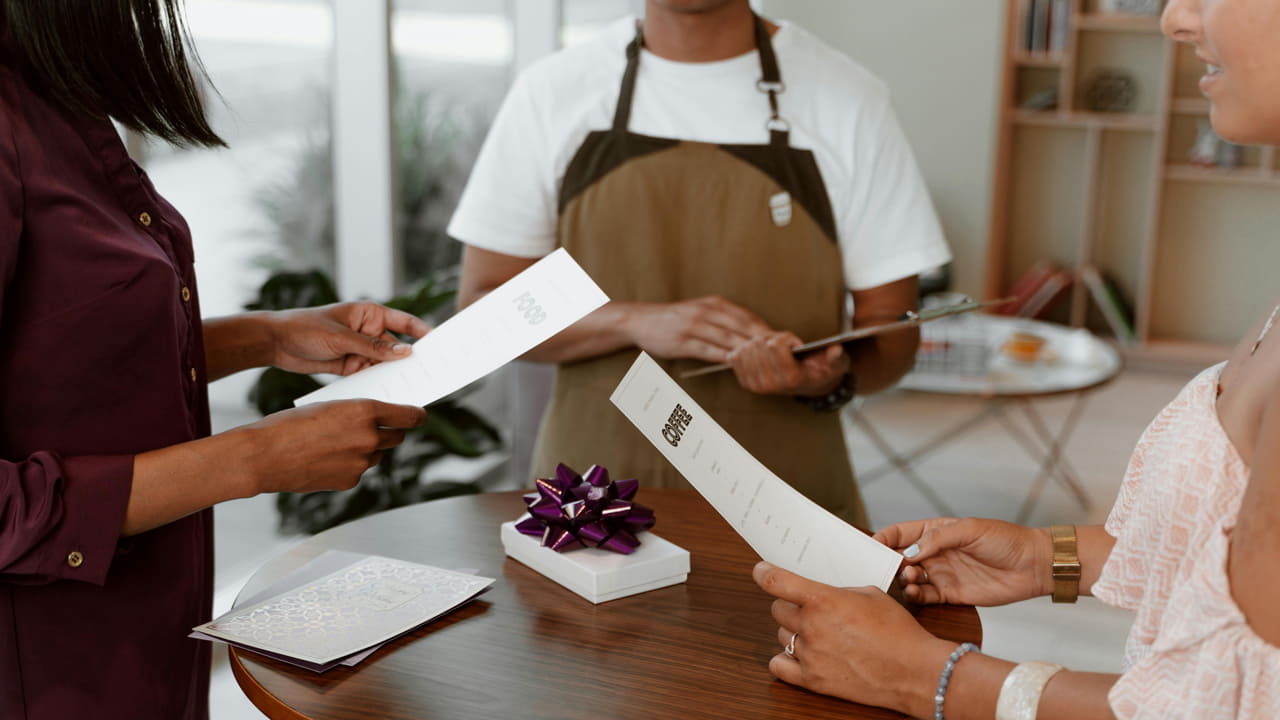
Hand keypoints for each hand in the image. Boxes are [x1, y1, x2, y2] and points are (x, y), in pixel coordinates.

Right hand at [242, 400, 426, 494]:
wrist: (264, 455)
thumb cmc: (290, 425)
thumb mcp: (329, 407)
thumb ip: (356, 413)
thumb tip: (375, 418)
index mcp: (364, 411)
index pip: (408, 416)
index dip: (416, 416)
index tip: (419, 416)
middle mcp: (369, 437)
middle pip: (396, 437)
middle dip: (390, 432)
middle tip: (378, 428)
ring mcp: (361, 462)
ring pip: (376, 454)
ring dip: (367, 449)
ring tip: (338, 443)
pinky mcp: (349, 481)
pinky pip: (359, 471)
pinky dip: (350, 465)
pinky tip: (327, 459)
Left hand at [268, 302, 431, 374]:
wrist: (275, 342)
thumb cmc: (305, 328)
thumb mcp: (342, 337)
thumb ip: (373, 346)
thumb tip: (405, 352)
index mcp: (369, 314)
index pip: (404, 321)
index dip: (422, 332)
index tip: (438, 344)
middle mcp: (369, 331)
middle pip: (397, 346)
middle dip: (410, 359)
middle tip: (428, 372)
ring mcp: (361, 350)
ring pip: (385, 364)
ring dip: (394, 374)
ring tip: (411, 387)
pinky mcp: (351, 366)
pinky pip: (371, 375)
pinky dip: (378, 383)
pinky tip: (388, 393)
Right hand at [627, 297, 770, 363]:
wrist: (642, 320)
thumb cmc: (676, 319)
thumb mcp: (702, 311)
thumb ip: (725, 321)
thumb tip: (753, 334)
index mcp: (715, 304)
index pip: (748, 316)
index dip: (768, 329)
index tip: (785, 340)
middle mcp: (707, 312)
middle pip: (742, 327)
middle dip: (764, 340)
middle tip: (783, 353)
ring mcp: (694, 326)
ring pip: (727, 338)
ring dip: (748, 350)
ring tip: (766, 361)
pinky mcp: (682, 341)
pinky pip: (708, 350)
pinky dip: (723, 357)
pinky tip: (736, 364)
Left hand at [728, 331, 849, 395]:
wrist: (810, 385)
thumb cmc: (822, 370)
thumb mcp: (836, 363)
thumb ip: (836, 357)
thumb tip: (835, 350)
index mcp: (791, 379)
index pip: (774, 345)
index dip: (786, 338)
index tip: (797, 344)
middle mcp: (771, 386)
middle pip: (758, 344)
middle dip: (771, 338)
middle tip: (784, 345)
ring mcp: (756, 386)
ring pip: (745, 348)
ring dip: (759, 343)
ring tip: (773, 350)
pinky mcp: (745, 382)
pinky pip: (734, 356)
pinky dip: (746, 350)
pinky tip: (760, 354)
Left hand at [752, 562, 951, 717]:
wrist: (914, 671)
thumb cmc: (897, 632)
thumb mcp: (870, 594)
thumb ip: (838, 591)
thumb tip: (821, 592)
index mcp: (824, 601)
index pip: (776, 582)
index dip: (764, 572)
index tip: (761, 570)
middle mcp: (812, 627)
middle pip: (778, 609)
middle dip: (790, 606)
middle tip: (809, 608)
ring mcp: (810, 655)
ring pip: (782, 635)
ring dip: (794, 631)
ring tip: (818, 633)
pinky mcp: (813, 680)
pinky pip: (779, 665)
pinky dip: (785, 658)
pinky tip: (800, 654)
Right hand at [874, 518, 1051, 605]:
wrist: (1033, 565)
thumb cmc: (1005, 539)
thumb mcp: (970, 529)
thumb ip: (937, 539)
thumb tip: (909, 552)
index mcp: (935, 532)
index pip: (900, 533)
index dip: (883, 539)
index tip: (871, 547)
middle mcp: (934, 553)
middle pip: (900, 558)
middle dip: (889, 563)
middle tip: (891, 568)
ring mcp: (941, 574)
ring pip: (910, 579)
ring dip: (903, 580)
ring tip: (911, 579)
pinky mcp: (950, 594)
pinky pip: (925, 597)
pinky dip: (915, 596)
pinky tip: (915, 592)